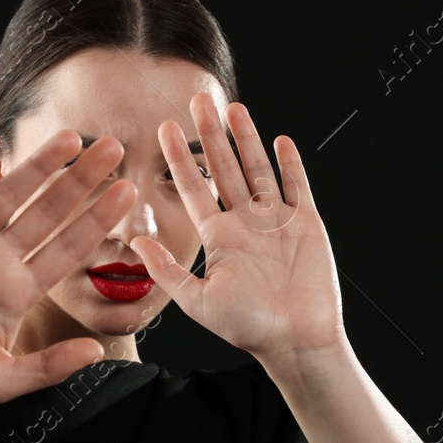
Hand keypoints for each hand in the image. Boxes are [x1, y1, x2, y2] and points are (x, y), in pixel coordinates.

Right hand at [0, 127, 136, 407]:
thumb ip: (46, 368)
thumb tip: (96, 353)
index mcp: (18, 291)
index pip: (67, 249)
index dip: (96, 220)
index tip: (127, 192)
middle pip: (47, 213)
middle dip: (79, 181)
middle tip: (113, 148)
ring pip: (7, 196)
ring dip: (36, 166)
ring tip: (69, 138)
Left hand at [128, 94, 345, 361]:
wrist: (295, 341)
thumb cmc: (247, 327)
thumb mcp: (197, 301)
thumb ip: (167, 270)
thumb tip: (136, 240)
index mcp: (218, 237)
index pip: (193, 188)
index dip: (179, 158)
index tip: (163, 128)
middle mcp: (244, 223)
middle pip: (224, 169)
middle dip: (210, 136)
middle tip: (197, 101)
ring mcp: (275, 221)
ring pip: (258, 169)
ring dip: (246, 139)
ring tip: (233, 108)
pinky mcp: (306, 224)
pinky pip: (297, 186)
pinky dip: (289, 164)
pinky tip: (280, 140)